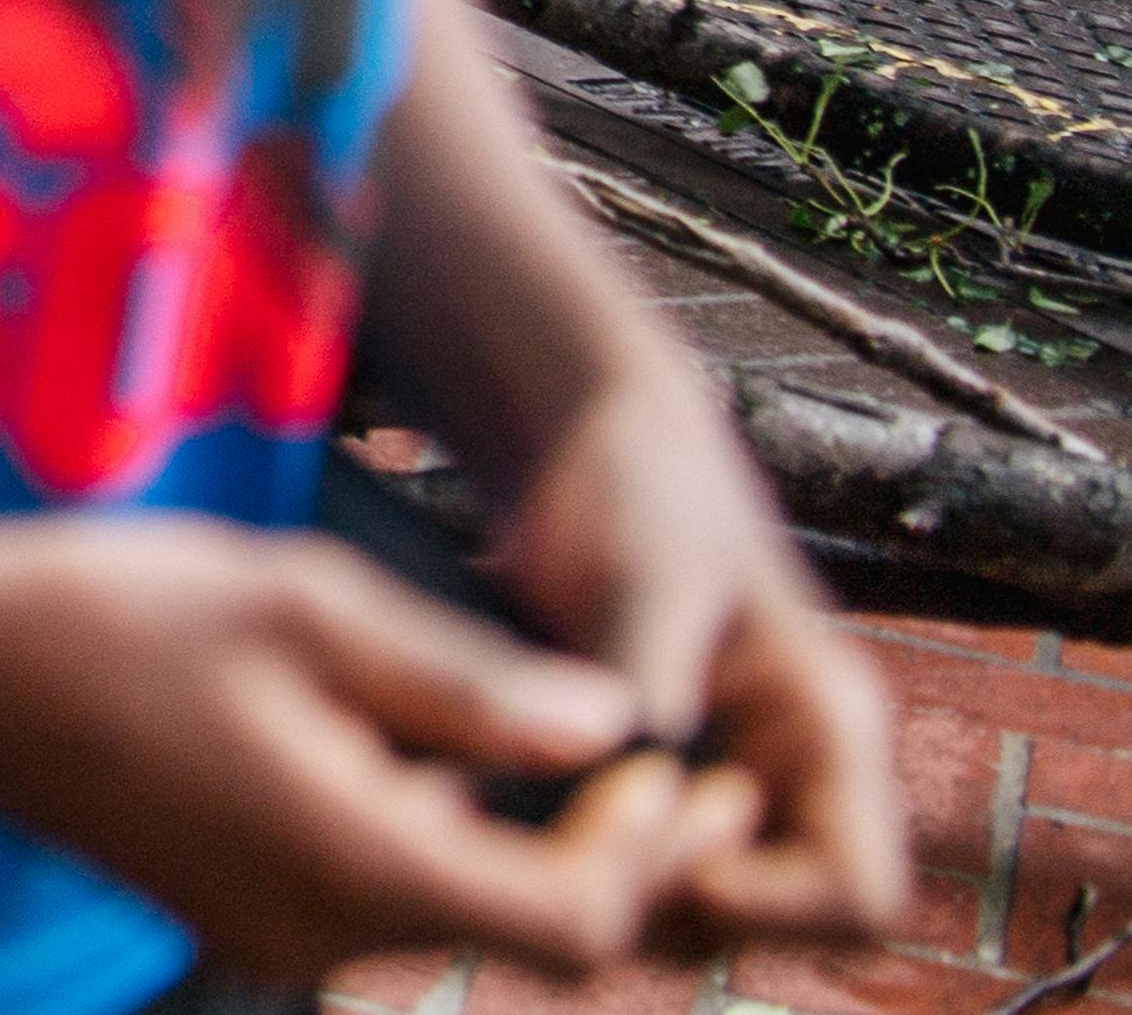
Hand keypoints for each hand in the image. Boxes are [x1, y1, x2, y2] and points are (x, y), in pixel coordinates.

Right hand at [0, 512, 760, 983]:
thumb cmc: (111, 614)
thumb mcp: (306, 609)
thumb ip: (466, 683)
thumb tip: (614, 723)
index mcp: (357, 865)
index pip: (576, 921)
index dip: (657, 853)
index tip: (693, 765)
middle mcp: (325, 931)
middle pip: (530, 934)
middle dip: (615, 852)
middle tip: (677, 761)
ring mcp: (274, 927)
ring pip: (457, 913)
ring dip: (528, 844)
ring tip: (578, 743)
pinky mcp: (236, 903)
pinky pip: (381, 894)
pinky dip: (443, 839)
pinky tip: (441, 750)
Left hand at [479, 357, 909, 948]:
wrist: (591, 441)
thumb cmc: (632, 482)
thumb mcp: (643, 569)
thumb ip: (644, 669)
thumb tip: (629, 764)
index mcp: (830, 725)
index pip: (860, 895)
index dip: (767, 906)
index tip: (653, 847)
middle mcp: (799, 770)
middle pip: (779, 927)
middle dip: (680, 909)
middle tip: (564, 846)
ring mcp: (737, 778)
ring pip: (709, 910)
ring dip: (627, 892)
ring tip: (524, 822)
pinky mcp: (671, 777)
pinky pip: (651, 865)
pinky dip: (593, 858)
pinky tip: (509, 807)